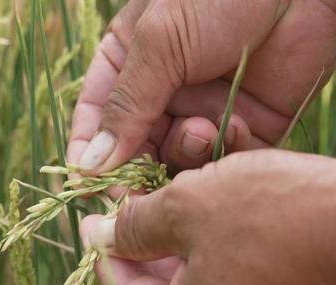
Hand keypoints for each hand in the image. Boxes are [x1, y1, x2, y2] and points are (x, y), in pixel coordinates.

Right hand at [68, 0, 335, 174]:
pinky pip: (225, 161)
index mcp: (128, 65)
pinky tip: (235, 126)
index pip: (96, 119)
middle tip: (144, 190)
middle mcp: (162, 94)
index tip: (88, 186)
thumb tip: (90, 166)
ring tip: (202, 130)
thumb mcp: (159, 44)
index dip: (89, 155)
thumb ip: (126, 107)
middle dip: (139, 171)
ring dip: (186, 155)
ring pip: (178, 162)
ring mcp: (205, 111)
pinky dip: (225, 155)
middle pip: (135, 152)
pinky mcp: (247, 125)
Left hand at [81, 150, 335, 284]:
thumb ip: (134, 226)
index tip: (99, 223)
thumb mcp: (187, 207)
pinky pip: (244, 282)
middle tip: (142, 205)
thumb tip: (102, 235)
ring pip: (208, 282)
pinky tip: (228, 209)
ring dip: (192, 237)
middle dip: (152, 243)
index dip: (109, 254)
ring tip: (186, 197)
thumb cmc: (274, 216)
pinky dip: (228, 246)